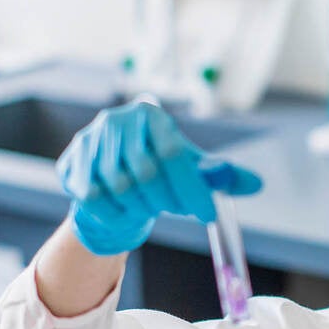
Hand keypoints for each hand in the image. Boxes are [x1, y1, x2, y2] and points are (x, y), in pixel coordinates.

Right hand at [55, 99, 261, 255]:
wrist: (114, 178)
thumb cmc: (160, 169)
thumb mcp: (192, 168)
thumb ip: (222, 175)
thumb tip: (257, 184)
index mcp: (151, 114)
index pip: (174, 153)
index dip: (193, 188)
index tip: (208, 214)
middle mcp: (117, 120)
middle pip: (147, 172)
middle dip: (166, 200)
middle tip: (175, 210)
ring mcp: (90, 139)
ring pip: (120, 188)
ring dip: (141, 209)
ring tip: (149, 209)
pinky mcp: (71, 162)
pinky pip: (94, 199)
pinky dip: (115, 214)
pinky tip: (125, 213)